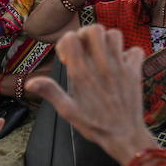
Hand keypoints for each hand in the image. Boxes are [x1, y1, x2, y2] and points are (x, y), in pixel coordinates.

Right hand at [26, 26, 154, 164]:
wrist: (124, 136)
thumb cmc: (94, 125)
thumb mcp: (67, 111)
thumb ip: (50, 92)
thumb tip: (29, 83)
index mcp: (82, 73)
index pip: (71, 38)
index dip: (66, 43)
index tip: (68, 58)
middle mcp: (101, 65)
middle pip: (94, 29)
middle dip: (86, 35)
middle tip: (84, 50)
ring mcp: (121, 67)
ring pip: (115, 35)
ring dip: (107, 41)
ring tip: (101, 54)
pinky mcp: (135, 72)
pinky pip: (136, 51)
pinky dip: (129, 54)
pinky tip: (121, 64)